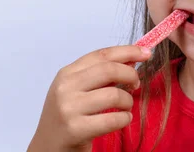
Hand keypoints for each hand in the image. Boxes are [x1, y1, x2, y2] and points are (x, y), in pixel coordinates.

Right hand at [27, 45, 151, 151]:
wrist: (48, 148)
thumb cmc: (69, 117)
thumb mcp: (78, 90)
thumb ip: (100, 75)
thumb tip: (132, 59)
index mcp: (67, 74)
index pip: (102, 55)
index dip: (128, 51)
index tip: (146, 53)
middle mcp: (65, 88)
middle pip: (109, 70)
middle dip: (131, 75)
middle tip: (136, 84)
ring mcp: (68, 108)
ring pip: (114, 95)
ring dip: (128, 101)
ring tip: (125, 107)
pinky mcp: (75, 129)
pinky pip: (113, 119)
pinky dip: (124, 119)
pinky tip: (122, 120)